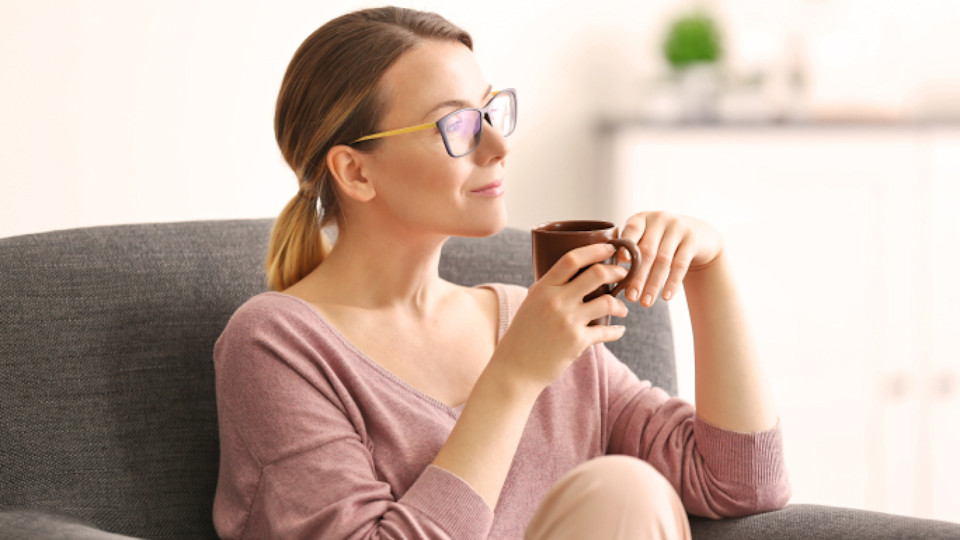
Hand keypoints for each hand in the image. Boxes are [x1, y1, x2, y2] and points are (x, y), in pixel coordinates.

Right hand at [493, 243, 629, 391]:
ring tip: (622, 308)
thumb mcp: (531, 304)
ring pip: (607, 302)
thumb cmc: (523, 335)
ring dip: (620, 304)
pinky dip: (617, 331)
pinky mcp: (577, 342)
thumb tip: (573, 275)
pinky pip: (606, 331)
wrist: (515, 369)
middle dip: (616, 272)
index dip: (595, 250)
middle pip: (596, 274)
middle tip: (624, 274)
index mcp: (543, 288)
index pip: (572, 259)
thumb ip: (550, 289)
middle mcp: (556, 301)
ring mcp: (568, 321)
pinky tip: (619, 330)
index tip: (610, 248)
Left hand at [618, 211, 723, 306]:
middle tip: (631, 297)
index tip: (620, 262)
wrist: (697, 233)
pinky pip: (680, 265)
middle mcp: (659, 220)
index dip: (626, 245)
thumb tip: (611, 274)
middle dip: (638, 277)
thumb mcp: (645, 236)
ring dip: (653, 285)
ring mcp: (677, 228)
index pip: (631, 230)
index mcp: (642, 219)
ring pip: (663, 261)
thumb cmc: (660, 239)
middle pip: (647, 251)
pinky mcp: (691, 240)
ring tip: (646, 303)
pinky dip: (672, 283)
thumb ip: (630, 248)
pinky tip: (666, 297)